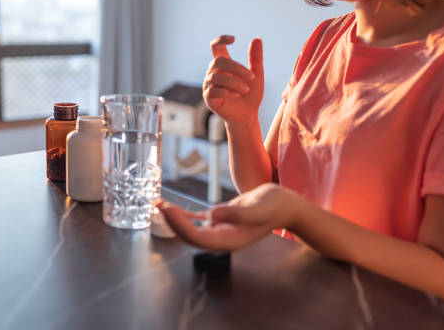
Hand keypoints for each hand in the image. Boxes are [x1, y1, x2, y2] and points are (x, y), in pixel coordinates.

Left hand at [157, 183, 298, 250]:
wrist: (285, 205)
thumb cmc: (275, 206)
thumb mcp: (259, 208)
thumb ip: (238, 214)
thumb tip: (212, 216)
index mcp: (230, 240)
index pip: (198, 238)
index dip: (180, 226)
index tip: (167, 210)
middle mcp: (222, 238)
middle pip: (190, 236)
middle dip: (172, 222)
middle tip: (157, 204)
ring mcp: (220, 230)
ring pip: (191, 229)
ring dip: (174, 219)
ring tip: (159, 204)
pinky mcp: (221, 220)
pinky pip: (197, 221)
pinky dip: (184, 214)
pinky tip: (171, 207)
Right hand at [203, 35, 264, 125]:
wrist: (248, 115)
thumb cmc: (250, 94)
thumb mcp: (257, 75)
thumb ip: (256, 58)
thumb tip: (257, 39)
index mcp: (223, 65)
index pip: (216, 47)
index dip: (221, 40)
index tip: (234, 39)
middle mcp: (213, 73)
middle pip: (218, 61)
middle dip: (236, 68)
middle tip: (251, 77)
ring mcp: (209, 85)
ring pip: (216, 76)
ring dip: (234, 82)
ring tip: (246, 89)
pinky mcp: (208, 98)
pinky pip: (213, 90)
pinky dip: (227, 92)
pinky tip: (237, 95)